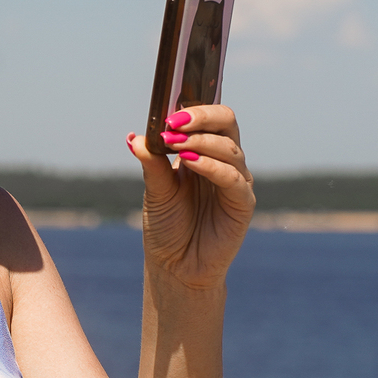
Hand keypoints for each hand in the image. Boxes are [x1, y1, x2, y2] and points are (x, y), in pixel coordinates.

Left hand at [126, 105, 255, 289]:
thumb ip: (151, 163)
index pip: (210, 117)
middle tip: (174, 124)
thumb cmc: (167, 227)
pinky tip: (191, 164)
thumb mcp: (155, 191)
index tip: (168, 115)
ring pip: (229, 148)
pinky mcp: (243, 203)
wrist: (174, 267)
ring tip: (176, 144)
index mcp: (204, 151)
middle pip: (227, 123)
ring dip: (201, 142)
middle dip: (202, 118)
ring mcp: (236, 181)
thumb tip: (134, 138)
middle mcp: (224, 161)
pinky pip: (232, 178)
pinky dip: (212, 167)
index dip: (194, 110)